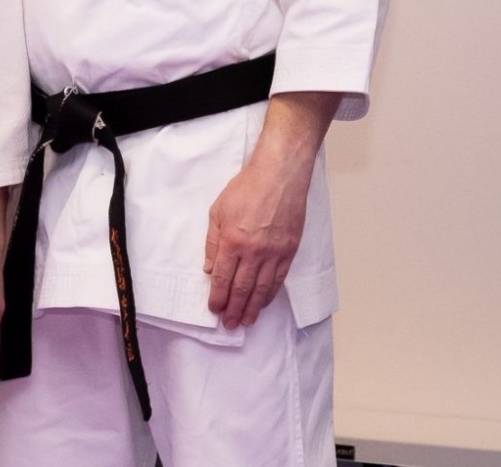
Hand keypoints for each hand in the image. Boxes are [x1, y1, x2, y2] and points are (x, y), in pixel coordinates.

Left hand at [203, 91, 339, 327]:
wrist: (279, 176)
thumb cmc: (245, 189)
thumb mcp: (217, 211)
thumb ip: (213, 242)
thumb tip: (211, 269)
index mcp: (233, 241)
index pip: (224, 277)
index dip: (219, 296)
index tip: (215, 309)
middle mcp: (254, 252)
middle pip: (243, 288)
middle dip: (235, 309)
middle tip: (230, 324)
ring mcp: (274, 253)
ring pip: (262, 288)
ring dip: (253, 307)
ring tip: (247, 320)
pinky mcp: (290, 251)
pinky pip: (279, 279)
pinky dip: (271, 294)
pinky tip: (265, 302)